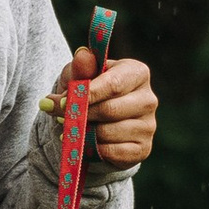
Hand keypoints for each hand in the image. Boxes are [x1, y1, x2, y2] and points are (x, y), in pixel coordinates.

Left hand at [70, 42, 156, 170]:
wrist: (97, 121)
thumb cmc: (90, 91)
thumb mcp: (81, 75)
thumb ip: (81, 66)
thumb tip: (82, 56)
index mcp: (138, 73)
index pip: (113, 85)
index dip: (86, 95)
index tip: (62, 102)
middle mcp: (148, 99)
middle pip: (110, 110)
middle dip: (81, 115)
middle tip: (60, 117)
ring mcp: (148, 126)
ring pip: (108, 133)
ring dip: (83, 133)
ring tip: (70, 129)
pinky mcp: (142, 149)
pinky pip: (112, 152)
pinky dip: (92, 149)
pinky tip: (82, 142)